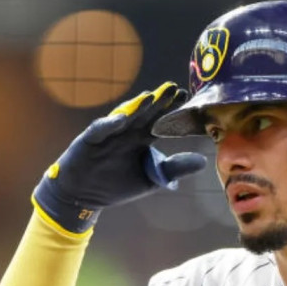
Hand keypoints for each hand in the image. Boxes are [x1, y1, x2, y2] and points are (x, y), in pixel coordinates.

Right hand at [32, 82, 206, 236]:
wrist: (82, 196)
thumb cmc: (116, 186)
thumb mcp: (151, 178)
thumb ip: (174, 168)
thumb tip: (203, 162)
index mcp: (141, 139)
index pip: (160, 122)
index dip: (173, 111)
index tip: (189, 100)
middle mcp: (126, 133)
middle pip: (145, 114)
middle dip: (159, 101)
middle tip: (175, 89)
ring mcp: (108, 134)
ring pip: (125, 117)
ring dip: (137, 107)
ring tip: (152, 97)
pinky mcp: (89, 141)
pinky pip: (100, 129)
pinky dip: (110, 123)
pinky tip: (123, 118)